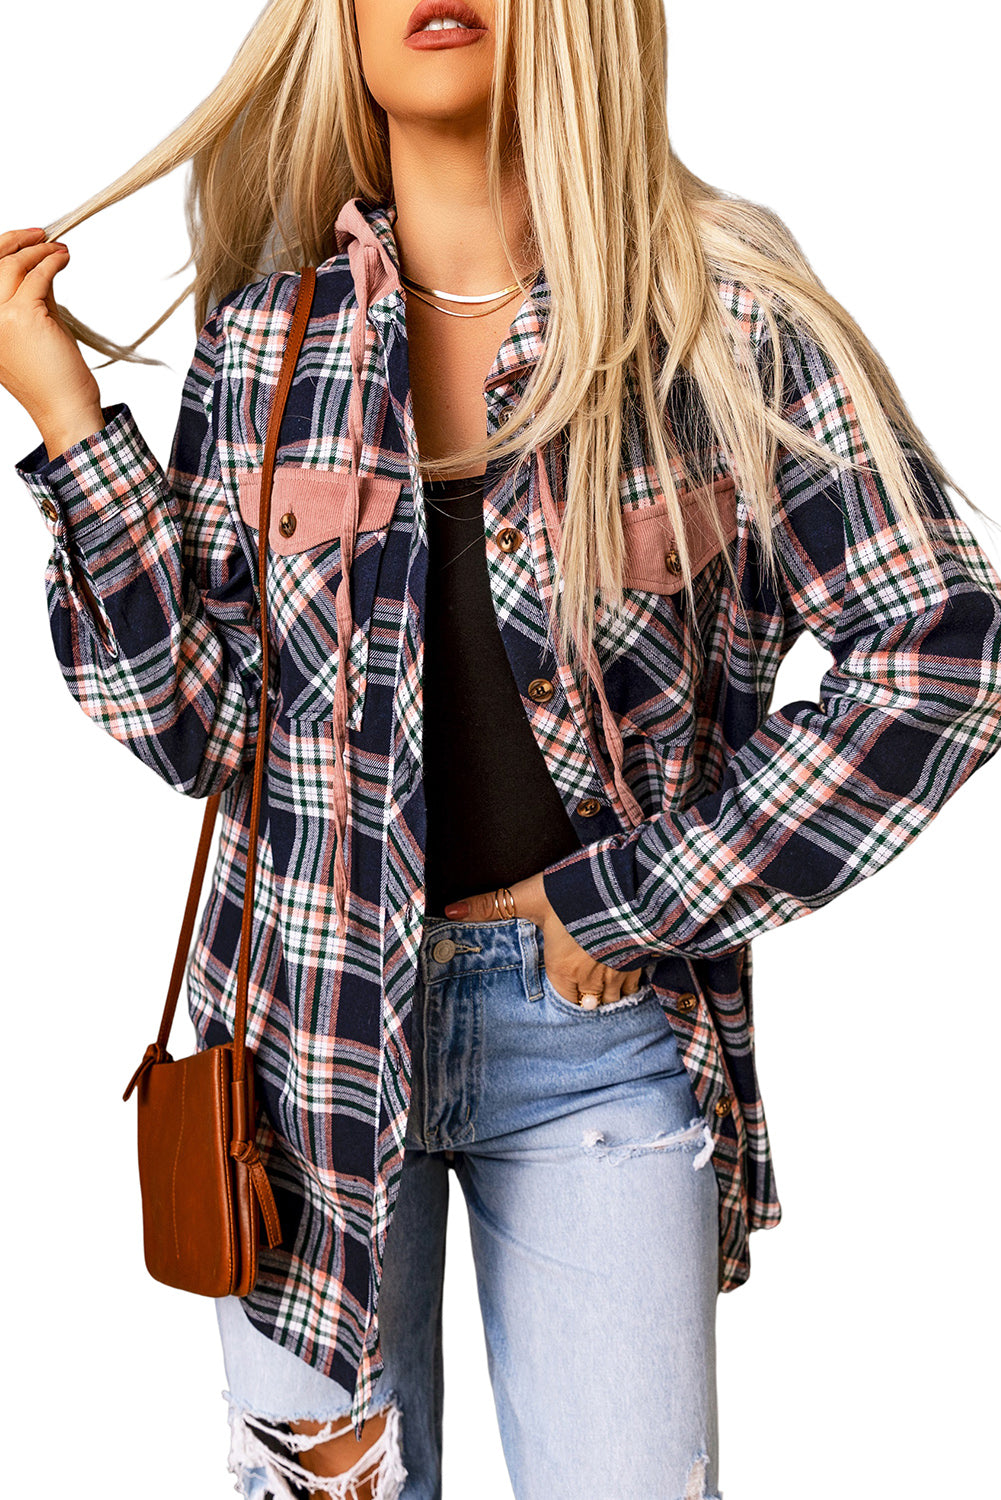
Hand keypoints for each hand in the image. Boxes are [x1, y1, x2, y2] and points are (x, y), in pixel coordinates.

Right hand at [0, 227, 102, 454]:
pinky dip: (52, 262)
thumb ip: (33, 295)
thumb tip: (41, 264)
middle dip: (18, 241)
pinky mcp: (22, 316)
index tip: (27, 240)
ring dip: (39, 250)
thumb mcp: (34, 328)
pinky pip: (37, 276)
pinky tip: (64, 259)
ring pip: (13, 265)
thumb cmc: (53, 378)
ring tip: (59, 250)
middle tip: (43, 235)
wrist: (64, 409)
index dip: (3, 250)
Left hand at [443, 871, 643, 1003]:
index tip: (559, 986)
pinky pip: (634, 988)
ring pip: (610, 999)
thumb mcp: (529, 897)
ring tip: (600, 988)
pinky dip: (628, 986)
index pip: (559, 997)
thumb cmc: (575, 894)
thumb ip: (490, 906)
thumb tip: (449, 910)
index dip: (559, 992)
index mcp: (562, 969)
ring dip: (605, 996)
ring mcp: (617, 973)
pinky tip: (625, 974)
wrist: (629, 890)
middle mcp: (589, 979)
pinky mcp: (640, 963)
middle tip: (578, 991)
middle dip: (582, 999)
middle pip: (585, 1003)